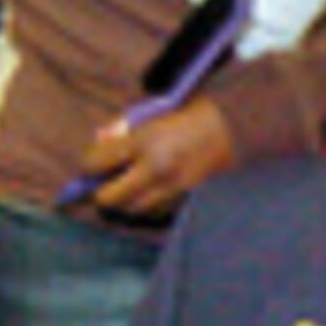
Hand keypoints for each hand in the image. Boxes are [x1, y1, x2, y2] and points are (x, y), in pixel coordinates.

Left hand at [66, 95, 236, 224]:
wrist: (237, 128)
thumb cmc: (193, 113)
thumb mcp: (154, 111)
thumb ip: (125, 127)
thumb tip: (101, 141)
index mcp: (146, 140)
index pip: (96, 162)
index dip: (88, 163)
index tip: (92, 161)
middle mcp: (155, 169)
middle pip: (108, 198)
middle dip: (102, 190)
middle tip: (106, 181)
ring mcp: (172, 190)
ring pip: (130, 210)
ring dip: (125, 201)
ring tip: (128, 187)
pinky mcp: (186, 202)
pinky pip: (154, 214)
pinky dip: (147, 206)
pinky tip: (150, 192)